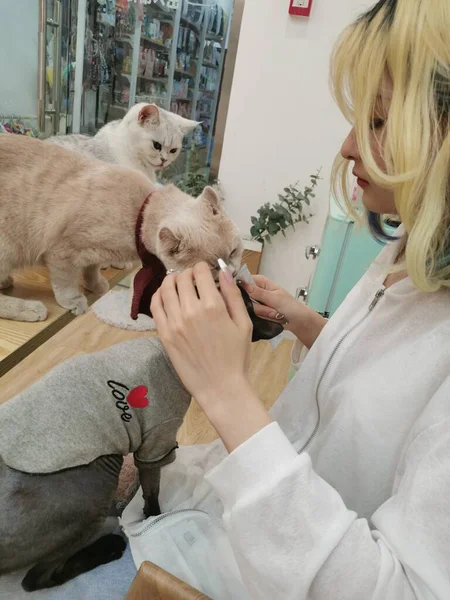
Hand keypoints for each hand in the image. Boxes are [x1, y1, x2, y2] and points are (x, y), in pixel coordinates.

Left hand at [151, 263, 270, 451]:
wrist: (220, 387)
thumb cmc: (237, 357)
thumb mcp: (244, 324)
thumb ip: (233, 296)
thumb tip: (225, 272)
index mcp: (213, 306)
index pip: (200, 273)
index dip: (203, 268)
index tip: (206, 272)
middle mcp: (190, 311)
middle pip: (182, 278)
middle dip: (188, 274)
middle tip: (193, 279)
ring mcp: (174, 323)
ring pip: (166, 289)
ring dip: (171, 280)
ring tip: (177, 282)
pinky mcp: (165, 335)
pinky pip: (155, 307)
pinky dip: (159, 295)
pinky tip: (165, 295)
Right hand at [240, 275, 303, 330]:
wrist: (298, 321)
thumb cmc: (290, 306)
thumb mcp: (274, 298)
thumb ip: (258, 292)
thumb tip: (242, 284)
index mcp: (260, 282)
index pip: (243, 280)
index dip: (241, 287)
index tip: (248, 296)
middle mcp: (255, 291)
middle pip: (244, 297)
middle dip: (258, 306)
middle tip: (271, 308)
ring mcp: (255, 302)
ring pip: (248, 308)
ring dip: (263, 313)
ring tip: (274, 313)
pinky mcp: (256, 312)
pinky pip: (252, 316)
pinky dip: (263, 318)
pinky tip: (271, 318)